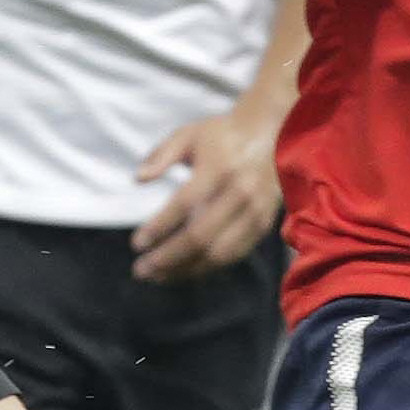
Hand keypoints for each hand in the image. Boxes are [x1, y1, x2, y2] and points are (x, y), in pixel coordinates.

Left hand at [131, 100, 285, 283]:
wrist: (273, 133)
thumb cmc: (222, 135)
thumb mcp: (189, 135)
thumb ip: (161, 155)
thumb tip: (138, 179)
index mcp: (219, 167)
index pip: (184, 204)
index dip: (159, 228)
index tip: (136, 243)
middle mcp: (240, 192)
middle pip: (200, 236)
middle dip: (167, 258)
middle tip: (141, 269)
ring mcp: (255, 212)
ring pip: (218, 254)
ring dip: (185, 270)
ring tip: (158, 276)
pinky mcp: (263, 225)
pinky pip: (233, 256)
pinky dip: (207, 268)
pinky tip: (184, 270)